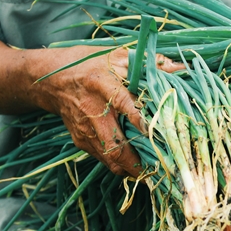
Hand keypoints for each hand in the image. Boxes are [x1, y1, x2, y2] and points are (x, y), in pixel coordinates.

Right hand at [29, 45, 183, 176]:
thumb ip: (150, 63)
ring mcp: (84, 128)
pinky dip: (120, 165)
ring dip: (130, 169)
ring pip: (108, 157)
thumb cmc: (89, 64)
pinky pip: (102, 158)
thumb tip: (181, 68)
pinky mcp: (80, 140)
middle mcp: (90, 109)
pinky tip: (137, 168)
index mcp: (100, 83)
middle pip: (113, 142)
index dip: (138, 117)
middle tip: (159, 169)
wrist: (49, 80)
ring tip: (152, 174)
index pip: (121, 101)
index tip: (154, 130)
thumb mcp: (116, 56)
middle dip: (136, 161)